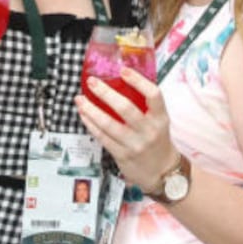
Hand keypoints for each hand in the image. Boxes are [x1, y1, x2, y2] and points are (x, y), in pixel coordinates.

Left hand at [76, 68, 177, 192]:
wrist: (162, 173)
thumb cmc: (158, 141)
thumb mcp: (159, 122)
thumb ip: (145, 106)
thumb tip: (122, 82)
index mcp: (160, 118)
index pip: (153, 95)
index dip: (138, 81)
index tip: (124, 70)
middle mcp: (148, 131)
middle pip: (126, 108)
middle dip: (105, 93)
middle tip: (92, 82)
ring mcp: (134, 144)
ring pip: (108, 124)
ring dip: (91, 109)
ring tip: (80, 99)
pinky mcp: (122, 155)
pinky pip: (102, 137)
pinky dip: (90, 124)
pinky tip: (84, 114)